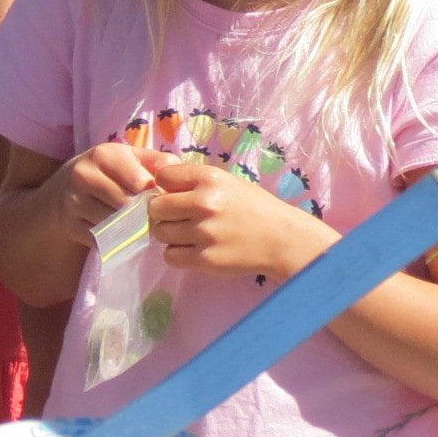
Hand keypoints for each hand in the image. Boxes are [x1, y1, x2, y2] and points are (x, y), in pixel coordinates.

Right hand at [55, 140, 156, 232]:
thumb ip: (156, 161)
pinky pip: (102, 239)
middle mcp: (84, 176)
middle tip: (153, 216)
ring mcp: (73, 202)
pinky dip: (115, 240)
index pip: (139, 181)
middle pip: (127, 205)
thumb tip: (174, 175)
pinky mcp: (70, 226)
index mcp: (103, 155)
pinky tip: (121, 232)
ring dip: (131, 228)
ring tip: (139, 223)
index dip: (154, 194)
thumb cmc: (109, 171)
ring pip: (115, 224)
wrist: (64, 188)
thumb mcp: (130, 157)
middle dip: (144, 212)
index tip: (161, 198)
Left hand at [142, 152, 332, 283]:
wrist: (281, 239)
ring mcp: (204, 233)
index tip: (174, 194)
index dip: (164, 186)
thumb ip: (194, 181)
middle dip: (162, 213)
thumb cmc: (253, 208)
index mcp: (210, 178)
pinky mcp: (205, 259)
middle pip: (156, 208)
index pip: (163, 177)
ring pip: (160, 233)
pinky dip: (178, 254)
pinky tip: (194, 249)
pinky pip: (170, 256)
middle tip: (177, 218)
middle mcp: (204, 203)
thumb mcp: (227, 183)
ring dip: (170, 235)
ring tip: (188, 235)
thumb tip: (157, 181)